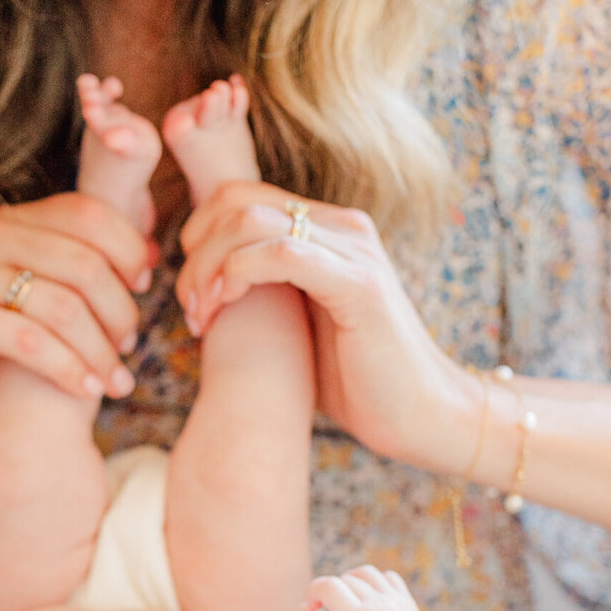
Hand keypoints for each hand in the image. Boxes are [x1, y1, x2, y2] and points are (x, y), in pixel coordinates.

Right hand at [0, 194, 152, 420]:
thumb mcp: (15, 299)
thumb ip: (61, 278)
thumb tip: (142, 264)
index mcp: (2, 222)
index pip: (86, 212)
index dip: (128, 247)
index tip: (145, 288)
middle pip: (83, 261)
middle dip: (120, 310)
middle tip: (131, 348)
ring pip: (62, 305)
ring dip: (100, 350)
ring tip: (117, 381)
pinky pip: (28, 340)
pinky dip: (68, 369)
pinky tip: (86, 391)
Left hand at [175, 182, 479, 472]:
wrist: (419, 415)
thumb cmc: (354, 379)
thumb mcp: (296, 322)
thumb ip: (262, 290)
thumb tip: (204, 282)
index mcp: (325, 229)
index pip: (238, 195)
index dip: (197, 236)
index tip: (190, 294)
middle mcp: (341, 227)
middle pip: (235, 200)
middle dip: (194, 253)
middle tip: (190, 309)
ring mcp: (354, 250)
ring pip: (249, 221)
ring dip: (208, 268)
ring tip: (202, 316)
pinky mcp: (360, 284)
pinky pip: (282, 252)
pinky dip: (238, 274)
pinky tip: (226, 308)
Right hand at [301, 566, 436, 610]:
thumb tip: (304, 606)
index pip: (326, 585)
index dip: (313, 592)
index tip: (314, 608)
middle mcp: (378, 605)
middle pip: (343, 579)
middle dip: (332, 595)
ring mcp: (396, 601)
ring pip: (365, 572)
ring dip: (352, 582)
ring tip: (352, 607)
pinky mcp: (407, 602)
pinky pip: (388, 577)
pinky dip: (375, 583)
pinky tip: (371, 603)